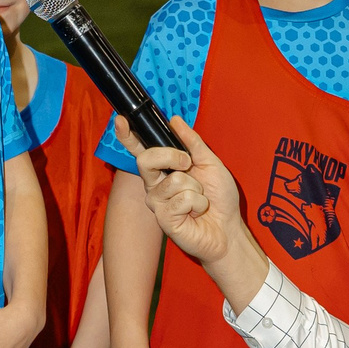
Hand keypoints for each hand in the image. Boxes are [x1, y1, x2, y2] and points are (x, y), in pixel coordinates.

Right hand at [113, 115, 243, 267]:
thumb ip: (192, 142)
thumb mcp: (209, 162)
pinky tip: (197, 213)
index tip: (119, 120)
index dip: (128, 136)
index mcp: (164, 169)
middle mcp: (155, 184)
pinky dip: (198, 203)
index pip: (141, 150)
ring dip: (196, 187)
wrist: (228, 228)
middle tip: (189, 164)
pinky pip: (182, 199)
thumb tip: (174, 120)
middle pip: (146, 160)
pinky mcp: (163, 219)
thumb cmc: (219, 198)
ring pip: (173, 180)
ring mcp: (157, 202)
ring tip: (199, 199)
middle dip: (171, 156)